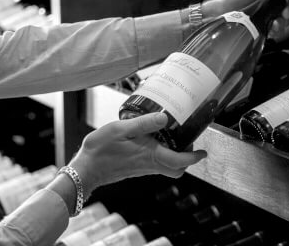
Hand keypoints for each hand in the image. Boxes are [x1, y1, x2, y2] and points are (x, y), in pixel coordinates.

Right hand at [68, 112, 206, 196]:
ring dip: (175, 156)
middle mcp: (149, 165)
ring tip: (174, 137)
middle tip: (189, 143)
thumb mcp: (121, 129)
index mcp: (150, 156)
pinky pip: (156, 165)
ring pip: (167, 167)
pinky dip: (162, 155)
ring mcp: (143, 168)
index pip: (179, 161)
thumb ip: (144, 123)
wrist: (85, 170)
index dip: (194, 157)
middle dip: (187, 159)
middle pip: (177, 169)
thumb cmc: (100, 150)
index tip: (203, 152)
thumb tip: (165, 118)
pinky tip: (154, 140)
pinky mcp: (136, 168)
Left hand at [202, 0, 288, 39]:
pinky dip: (277, 29)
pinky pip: (277, 30)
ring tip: (276, 22)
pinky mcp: (264, 27)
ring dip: (284, 21)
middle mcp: (271, 3)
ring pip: (285, 20)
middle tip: (285, 12)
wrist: (223, 13)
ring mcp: (269, 16)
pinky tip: (272, 28)